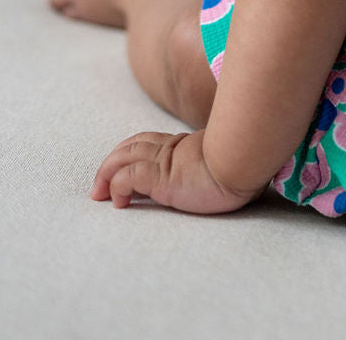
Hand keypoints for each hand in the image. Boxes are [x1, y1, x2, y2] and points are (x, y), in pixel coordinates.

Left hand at [90, 129, 265, 214]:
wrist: (246, 162)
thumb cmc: (242, 164)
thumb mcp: (221, 162)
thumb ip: (211, 161)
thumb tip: (219, 170)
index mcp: (182, 145)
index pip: (146, 142)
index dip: (127, 153)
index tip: (117, 171)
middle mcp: (170, 149)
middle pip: (129, 146)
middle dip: (109, 164)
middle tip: (98, 187)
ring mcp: (165, 161)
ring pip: (123, 158)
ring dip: (106, 175)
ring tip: (99, 194)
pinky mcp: (161, 176)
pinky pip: (129, 177)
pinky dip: (118, 187)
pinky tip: (118, 202)